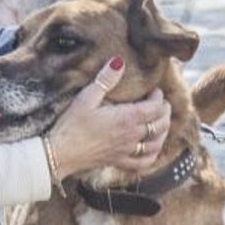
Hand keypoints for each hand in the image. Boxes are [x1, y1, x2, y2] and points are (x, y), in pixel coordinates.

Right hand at [48, 56, 170, 178]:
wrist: (60, 153)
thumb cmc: (71, 125)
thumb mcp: (86, 98)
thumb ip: (105, 80)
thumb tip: (119, 62)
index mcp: (127, 118)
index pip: (155, 107)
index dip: (158, 97)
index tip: (154, 90)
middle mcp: (132, 136)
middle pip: (160, 125)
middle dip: (165, 112)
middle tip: (161, 104)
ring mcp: (126, 150)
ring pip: (156, 143)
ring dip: (163, 132)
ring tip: (161, 123)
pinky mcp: (118, 161)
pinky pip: (143, 163)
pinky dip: (152, 155)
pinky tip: (151, 148)